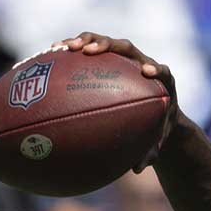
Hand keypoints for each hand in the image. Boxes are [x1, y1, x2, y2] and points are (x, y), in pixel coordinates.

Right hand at [54, 33, 179, 169]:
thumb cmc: (157, 126)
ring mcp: (124, 59)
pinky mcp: (109, 59)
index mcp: (161, 81)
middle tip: (91, 52)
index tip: (146, 72)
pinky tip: (50, 54)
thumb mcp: (156, 141)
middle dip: (108, 46)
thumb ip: (150, 153)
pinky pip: (88, 50)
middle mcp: (142, 63)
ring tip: (66, 48)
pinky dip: (72, 50)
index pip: (160, 70)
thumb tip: (138, 169)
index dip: (154, 68)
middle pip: (126, 47)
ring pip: (104, 43)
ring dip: (86, 41)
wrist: (156, 110)